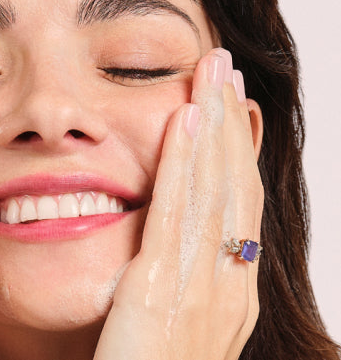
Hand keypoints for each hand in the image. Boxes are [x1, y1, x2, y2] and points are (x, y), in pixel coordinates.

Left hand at [94, 48, 262, 359]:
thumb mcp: (171, 329)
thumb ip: (173, 286)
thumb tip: (163, 252)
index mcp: (228, 293)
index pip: (236, 205)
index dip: (234, 149)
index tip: (227, 103)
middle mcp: (226, 285)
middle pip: (234, 186)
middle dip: (230, 123)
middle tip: (224, 67)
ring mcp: (202, 288)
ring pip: (214, 189)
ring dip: (214, 126)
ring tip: (211, 73)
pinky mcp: (162, 290)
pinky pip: (177, 214)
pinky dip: (185, 164)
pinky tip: (185, 122)